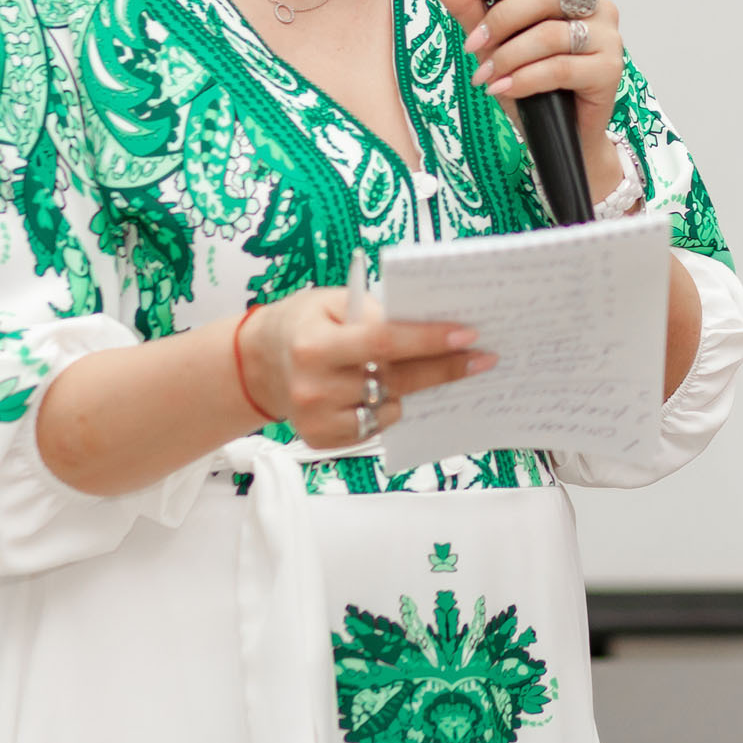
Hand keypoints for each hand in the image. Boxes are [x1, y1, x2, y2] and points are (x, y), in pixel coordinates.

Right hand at [238, 289, 494, 449]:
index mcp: (315, 346)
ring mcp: (317, 419)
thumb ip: (373, 313)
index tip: (468, 335)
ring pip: (390, 408)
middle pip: (396, 380)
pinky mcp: (322, 440)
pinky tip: (376, 393)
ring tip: (402, 371)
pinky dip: (385, 409)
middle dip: (444, 368)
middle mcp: (314, 387)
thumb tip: (430, 326)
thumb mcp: (330, 301)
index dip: (429, 340)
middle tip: (482, 358)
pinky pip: (375, 428)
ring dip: (408, 390)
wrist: (260, 363)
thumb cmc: (304, 323)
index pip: (384, 343)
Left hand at [418, 0, 625, 196]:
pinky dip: (525, 79)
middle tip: (476, 43)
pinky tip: (505, 88)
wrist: (558, 134)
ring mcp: (607, 37)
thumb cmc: (531, 80)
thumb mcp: (492, 38)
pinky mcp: (609, 70)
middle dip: (502, 20)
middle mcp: (596, 5)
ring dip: (509, 55)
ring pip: (551, 32)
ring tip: (489, 74)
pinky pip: (560, 67)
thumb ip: (466, 0)